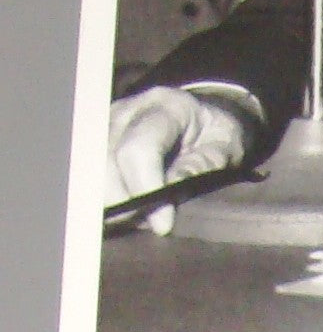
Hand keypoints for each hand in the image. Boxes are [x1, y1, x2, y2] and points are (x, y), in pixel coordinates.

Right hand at [105, 86, 247, 235]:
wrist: (205, 117)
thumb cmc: (216, 132)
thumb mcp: (226, 147)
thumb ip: (201, 166)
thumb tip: (168, 193)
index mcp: (167, 107)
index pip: (139, 149)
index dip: (145, 189)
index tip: (163, 224)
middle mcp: (129, 111)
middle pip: (106, 163)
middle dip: (125, 203)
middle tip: (152, 221)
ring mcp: (107, 125)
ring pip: (90, 173)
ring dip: (111, 202)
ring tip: (140, 214)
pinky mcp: (96, 141)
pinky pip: (88, 176)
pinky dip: (103, 198)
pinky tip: (125, 208)